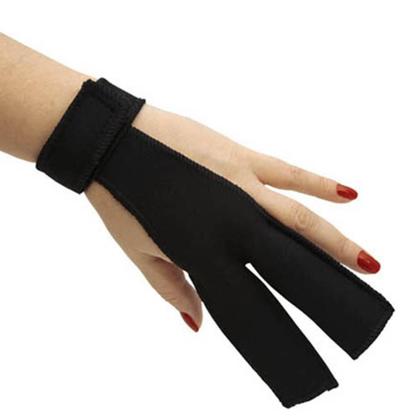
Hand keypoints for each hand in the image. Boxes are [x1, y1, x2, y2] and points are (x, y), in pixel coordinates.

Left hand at [86, 103, 379, 330]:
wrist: (112, 142)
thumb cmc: (121, 198)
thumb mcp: (140, 251)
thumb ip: (172, 288)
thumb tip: (198, 324)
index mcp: (207, 246)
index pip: (258, 282)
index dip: (287, 299)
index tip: (313, 312)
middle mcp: (232, 219)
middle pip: (293, 249)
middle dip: (330, 269)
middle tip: (362, 280)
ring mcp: (240, 185)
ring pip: (299, 214)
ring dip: (335, 236)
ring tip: (365, 257)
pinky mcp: (239, 156)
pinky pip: (287, 172)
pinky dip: (318, 184)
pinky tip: (347, 194)